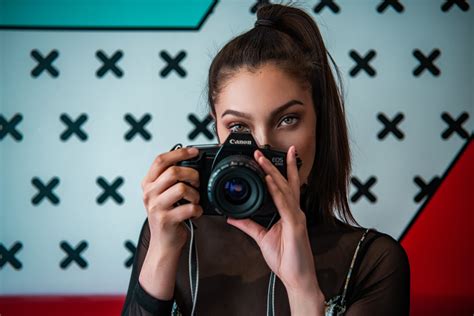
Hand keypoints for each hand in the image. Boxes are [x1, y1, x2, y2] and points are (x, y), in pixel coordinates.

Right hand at [141, 147, 202, 253]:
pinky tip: (195, 213)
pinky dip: (197, 210)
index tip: (194, 151)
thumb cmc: (167, 216)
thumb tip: (191, 161)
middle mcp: (149, 194)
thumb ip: (170, 179)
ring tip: (195, 200)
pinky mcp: (165, 220)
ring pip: (181, 188)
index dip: (179, 153)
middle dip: (192, 174)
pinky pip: (189, 208)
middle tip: (197, 183)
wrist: (163, 244)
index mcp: (148, 184)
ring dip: (195, 194)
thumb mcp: (163, 195)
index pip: (161, 160)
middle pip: (173, 172)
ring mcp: (156, 207)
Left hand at [226, 146, 322, 296]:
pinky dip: (277, 191)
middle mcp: (295, 212)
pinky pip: (284, 205)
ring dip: (273, 173)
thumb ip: (248, 225)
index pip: (285, 187)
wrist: (297, 278)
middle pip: (286, 182)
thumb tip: (233, 216)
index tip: (272, 157)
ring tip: (262, 160)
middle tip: (262, 151)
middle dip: (275, 164)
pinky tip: (269, 181)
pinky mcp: (295, 225)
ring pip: (285, 189)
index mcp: (289, 213)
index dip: (280, 171)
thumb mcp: (262, 238)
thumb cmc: (286, 259)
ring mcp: (296, 217)